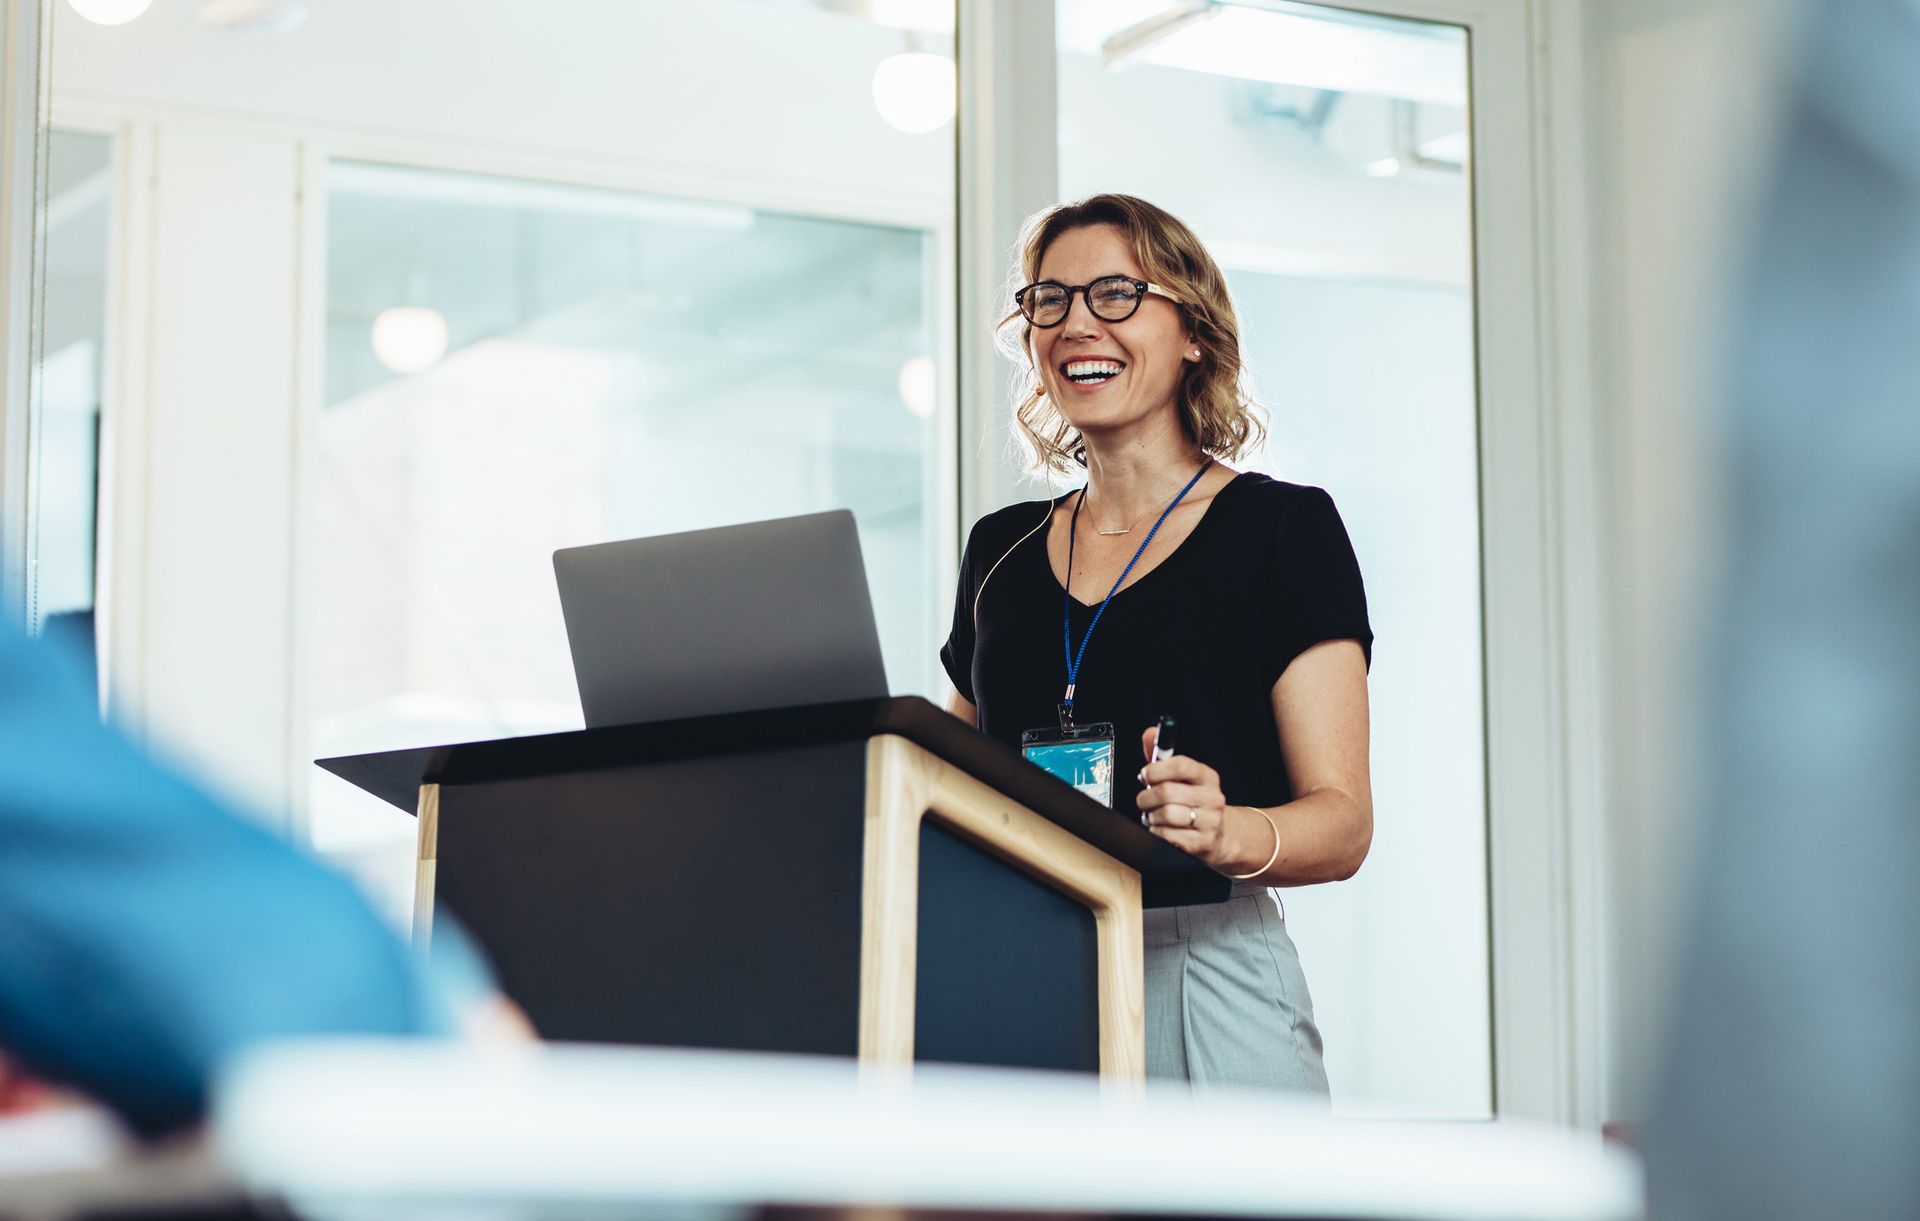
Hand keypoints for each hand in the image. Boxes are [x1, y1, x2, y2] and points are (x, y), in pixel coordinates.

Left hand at [1135, 724, 1236, 870]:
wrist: (1219, 836)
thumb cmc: (1193, 803)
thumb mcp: (1182, 778)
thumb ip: (1162, 756)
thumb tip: (1149, 733)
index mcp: (1207, 777)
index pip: (1181, 765)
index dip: (1156, 769)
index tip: (1145, 775)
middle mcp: (1212, 798)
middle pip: (1168, 792)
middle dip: (1146, 796)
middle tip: (1144, 799)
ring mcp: (1210, 822)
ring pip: (1166, 814)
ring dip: (1151, 816)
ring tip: (1153, 815)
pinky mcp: (1202, 843)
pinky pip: (1166, 835)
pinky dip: (1156, 832)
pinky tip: (1161, 829)